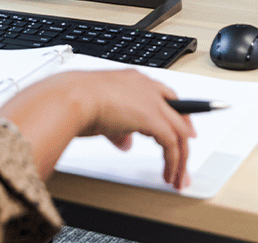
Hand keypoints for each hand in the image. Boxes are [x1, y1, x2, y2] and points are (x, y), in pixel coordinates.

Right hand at [0, 69, 194, 187]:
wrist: (72, 97)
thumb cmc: (77, 100)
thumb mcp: (103, 114)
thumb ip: (119, 129)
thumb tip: (126, 143)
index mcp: (135, 80)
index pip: (166, 97)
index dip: (177, 117)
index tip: (182, 134)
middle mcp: (148, 87)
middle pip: (180, 116)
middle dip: (184, 142)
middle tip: (184, 163)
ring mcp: (153, 102)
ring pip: (181, 132)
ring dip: (182, 158)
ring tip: (177, 177)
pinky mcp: (154, 119)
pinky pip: (173, 145)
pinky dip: (174, 162)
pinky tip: (168, 173)